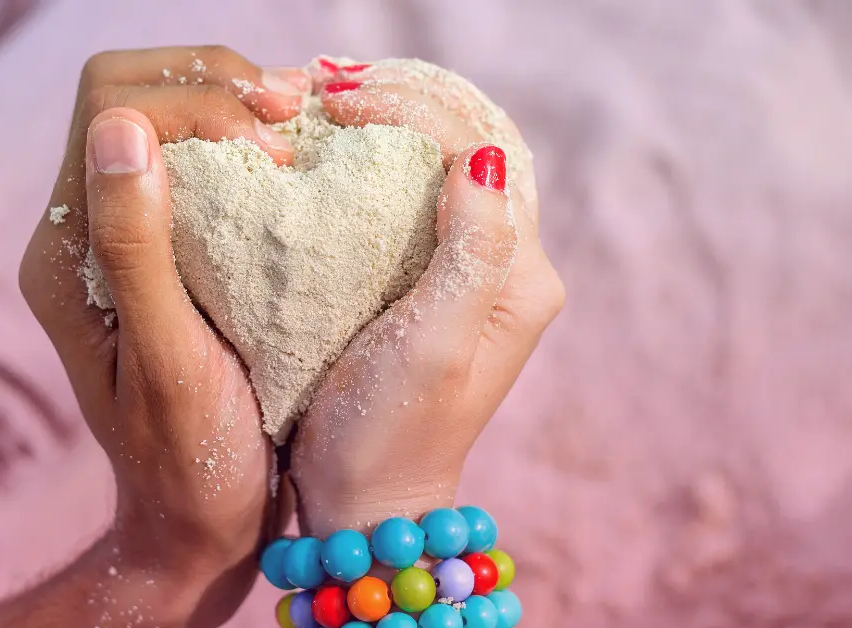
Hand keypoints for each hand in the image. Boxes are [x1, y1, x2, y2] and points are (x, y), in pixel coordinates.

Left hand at [10, 47, 308, 626]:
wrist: (197, 523)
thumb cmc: (191, 460)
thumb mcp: (168, 360)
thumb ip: (136, 247)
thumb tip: (121, 127)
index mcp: (67, 254)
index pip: (110, 107)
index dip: (193, 97)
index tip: (270, 144)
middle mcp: (82, 235)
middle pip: (128, 92)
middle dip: (212, 81)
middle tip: (292, 115)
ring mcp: (122, 240)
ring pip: (161, 115)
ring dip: (230, 101)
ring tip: (296, 126)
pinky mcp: (163, 252)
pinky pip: (191, 160)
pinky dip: (240, 137)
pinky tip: (288, 154)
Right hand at [290, 62, 564, 535]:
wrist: (367, 501)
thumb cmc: (392, 432)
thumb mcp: (436, 344)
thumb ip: (472, 252)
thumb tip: (483, 159)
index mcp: (521, 277)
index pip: (483, 152)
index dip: (415, 111)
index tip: (342, 102)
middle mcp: (507, 269)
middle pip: (471, 149)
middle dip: (406, 103)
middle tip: (330, 85)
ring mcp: (469, 278)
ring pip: (443, 169)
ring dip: (392, 125)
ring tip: (331, 101)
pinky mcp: (429, 288)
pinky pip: (415, 203)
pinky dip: (378, 164)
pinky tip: (337, 148)